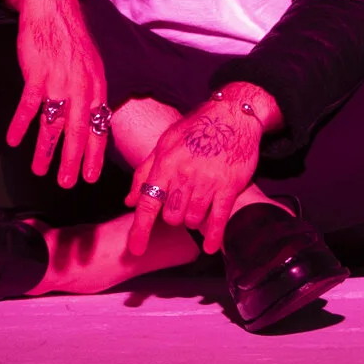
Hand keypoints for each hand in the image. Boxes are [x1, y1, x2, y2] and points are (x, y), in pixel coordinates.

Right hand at [4, 0, 110, 187]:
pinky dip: (20, 125)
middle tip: (66, 183)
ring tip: (40, 170)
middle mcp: (81, 88)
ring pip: (52, 125)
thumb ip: (92, 95)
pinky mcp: (37, 75)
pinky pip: (28, 107)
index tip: (90, 176)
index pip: (99, 128)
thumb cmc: (71, 41)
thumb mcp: (92, 67)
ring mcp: (59, 82)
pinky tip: (14, 140)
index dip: (94, 154)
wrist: (53, 11)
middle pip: (78, 132)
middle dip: (72, 161)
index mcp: (97, 88)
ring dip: (45, 151)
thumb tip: (94, 120)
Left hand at [125, 89, 271, 257]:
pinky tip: (212, 247)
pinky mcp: (229, 186)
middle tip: (181, 204)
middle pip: (171, 216)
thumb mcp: (164, 143)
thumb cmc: (196, 128)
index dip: (140, 229)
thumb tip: (130, 201)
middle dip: (173, 216)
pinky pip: (218, 219)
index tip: (136, 249)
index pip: (148, 203)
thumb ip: (144, 172)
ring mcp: (208, 181)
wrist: (233, 115)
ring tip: (197, 206)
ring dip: (192, 219)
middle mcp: (184, 174)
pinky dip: (214, 236)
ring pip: (192, 219)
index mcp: (165, 163)